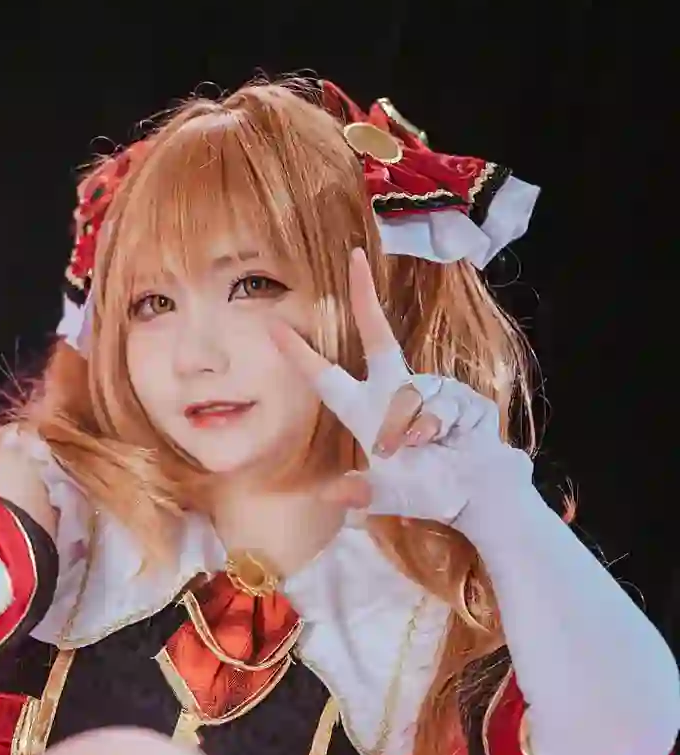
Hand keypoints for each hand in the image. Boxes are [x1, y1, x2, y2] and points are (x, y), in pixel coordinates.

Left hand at [272, 249, 519, 521]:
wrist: (481, 495)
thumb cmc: (432, 493)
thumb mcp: (389, 496)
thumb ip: (362, 494)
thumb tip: (331, 496)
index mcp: (367, 414)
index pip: (327, 379)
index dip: (301, 355)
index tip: (274, 327)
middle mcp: (395, 394)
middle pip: (378, 338)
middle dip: (366, 298)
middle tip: (354, 258)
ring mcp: (429, 391)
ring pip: (413, 391)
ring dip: (412, 424)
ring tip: (419, 449)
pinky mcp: (460, 395)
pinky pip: (442, 403)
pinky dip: (439, 424)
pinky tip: (445, 441)